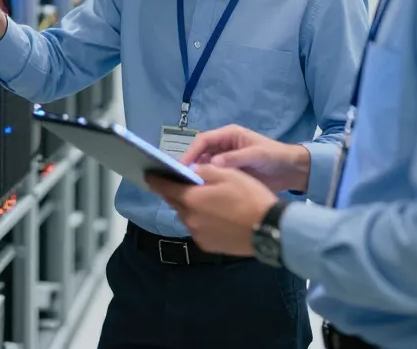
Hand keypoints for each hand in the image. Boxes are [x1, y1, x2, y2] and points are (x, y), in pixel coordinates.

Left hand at [146, 165, 276, 255]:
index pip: (165, 187)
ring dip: (189, 207)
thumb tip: (191, 171)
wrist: (269, 230)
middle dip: (174, 192)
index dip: (155, 180)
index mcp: (191, 198)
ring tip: (203, 200)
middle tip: (178, 184)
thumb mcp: (228, 174)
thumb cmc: (249, 197)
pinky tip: (214, 216)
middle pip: (175, 202)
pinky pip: (197, 228)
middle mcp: (189, 218)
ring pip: (186, 216)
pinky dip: (200, 220)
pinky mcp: (207, 245)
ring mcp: (197, 234)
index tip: (147, 175)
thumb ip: (204, 170)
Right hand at [181, 124, 310, 193]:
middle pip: (201, 153)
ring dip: (198, 174)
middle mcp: (224, 146)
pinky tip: (202, 193)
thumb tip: (212, 163)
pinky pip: (214, 176)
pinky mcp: (229, 173)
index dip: (191, 152)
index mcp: (229, 135)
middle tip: (181, 180)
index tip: (182, 166)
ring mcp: (226, 160)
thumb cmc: (275, 156)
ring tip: (189, 188)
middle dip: (191, 164)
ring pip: (205, 165)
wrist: (292, 172)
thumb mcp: (257, 154)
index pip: (204, 140)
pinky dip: (207, 182)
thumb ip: (236, 158)